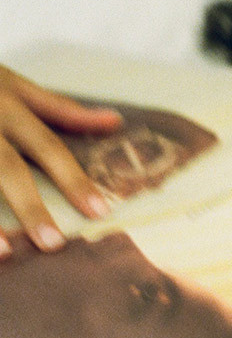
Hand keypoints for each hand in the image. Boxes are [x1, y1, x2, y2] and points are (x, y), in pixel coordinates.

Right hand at [0, 68, 121, 254]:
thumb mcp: (12, 83)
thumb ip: (60, 109)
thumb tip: (114, 122)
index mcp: (6, 105)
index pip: (47, 146)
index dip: (73, 179)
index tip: (100, 212)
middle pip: (7, 168)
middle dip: (30, 207)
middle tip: (54, 244)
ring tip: (5, 254)